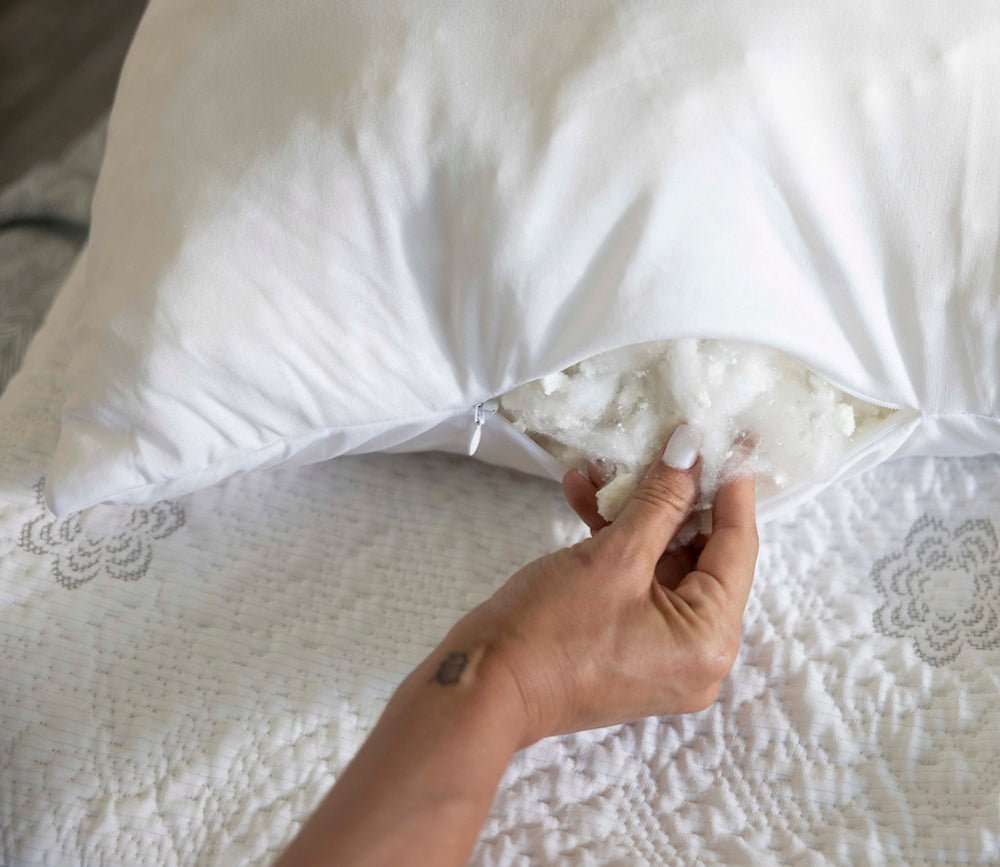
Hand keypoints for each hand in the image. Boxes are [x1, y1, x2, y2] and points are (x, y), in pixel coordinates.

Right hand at [453, 425, 758, 744]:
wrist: (484, 688)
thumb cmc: (550, 630)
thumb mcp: (613, 556)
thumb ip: (662, 500)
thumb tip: (691, 449)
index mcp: (711, 639)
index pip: (738, 547)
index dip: (731, 487)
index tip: (730, 439)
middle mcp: (700, 655)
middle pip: (702, 555)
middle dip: (672, 497)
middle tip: (662, 447)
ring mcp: (663, 655)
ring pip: (664, 564)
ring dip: (635, 515)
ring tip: (601, 470)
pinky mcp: (630, 648)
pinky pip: (639, 585)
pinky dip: (617, 545)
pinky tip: (581, 498)